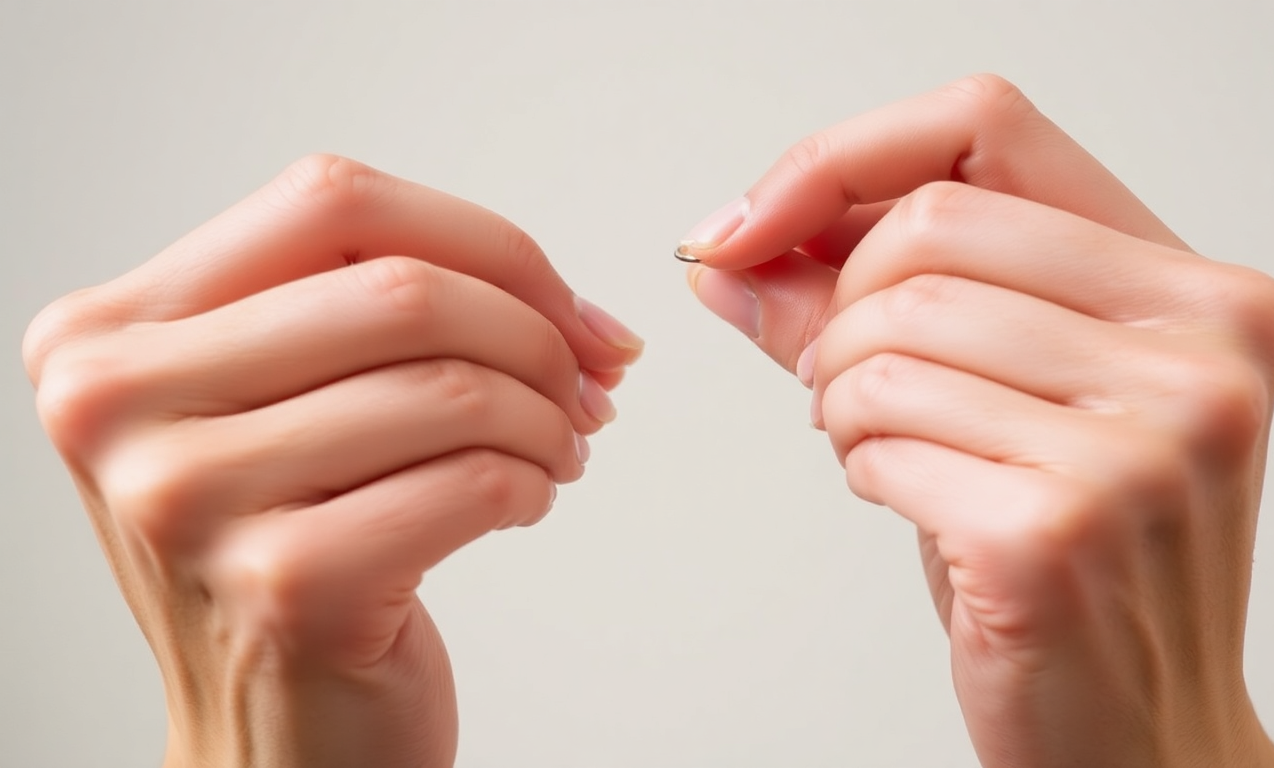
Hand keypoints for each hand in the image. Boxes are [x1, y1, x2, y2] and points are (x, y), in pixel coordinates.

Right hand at [23, 155, 642, 767]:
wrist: (275, 742)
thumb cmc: (291, 559)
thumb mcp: (279, 405)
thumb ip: (381, 312)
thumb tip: (572, 306)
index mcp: (109, 332)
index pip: (331, 202)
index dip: (482, 243)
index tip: (563, 305)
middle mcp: (118, 407)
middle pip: (399, 288)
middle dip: (535, 333)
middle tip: (583, 385)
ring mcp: (191, 501)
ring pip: (448, 385)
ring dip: (544, 416)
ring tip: (553, 450)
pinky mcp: (287, 587)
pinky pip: (474, 479)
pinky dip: (532, 483)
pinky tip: (521, 503)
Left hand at [682, 75, 1273, 766]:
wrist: (1141, 734)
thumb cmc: (1075, 560)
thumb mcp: (1001, 399)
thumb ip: (869, 303)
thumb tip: (729, 249)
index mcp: (1198, 293)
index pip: (986, 128)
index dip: (841, 161)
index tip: (749, 225)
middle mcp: (1198, 354)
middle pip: (921, 236)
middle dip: (838, 312)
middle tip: (843, 382)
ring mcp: (1143, 444)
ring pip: (887, 343)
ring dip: (842, 401)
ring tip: (884, 450)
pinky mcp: (1059, 529)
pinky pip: (880, 441)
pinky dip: (860, 466)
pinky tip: (908, 497)